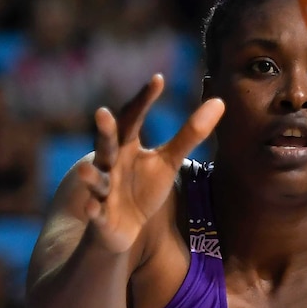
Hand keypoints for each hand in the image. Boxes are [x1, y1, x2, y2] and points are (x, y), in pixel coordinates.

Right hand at [76, 74, 224, 252]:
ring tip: (87, 168)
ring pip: (96, 180)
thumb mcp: (168, 161)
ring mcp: (104, 190)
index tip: (158, 79)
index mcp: (127, 146)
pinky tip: (93, 207)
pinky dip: (94, 210)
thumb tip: (219, 102)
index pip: (134, 118)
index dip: (144, 100)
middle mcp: (111, 163)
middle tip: (102, 112)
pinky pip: (97, 213)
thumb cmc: (144, 188)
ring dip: (91, 175)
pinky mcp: (102, 216)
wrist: (124, 228)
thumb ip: (190, 134)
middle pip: (107, 144)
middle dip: (105, 130)